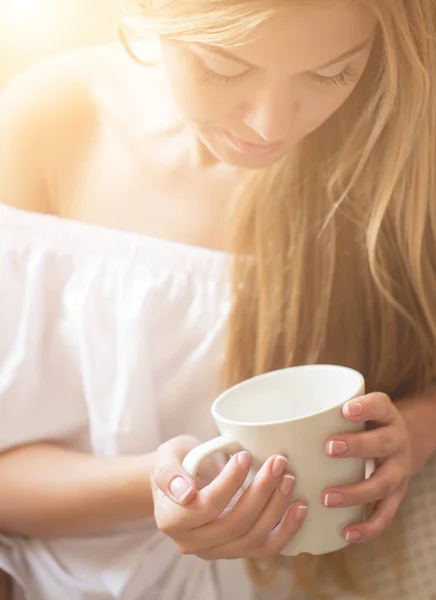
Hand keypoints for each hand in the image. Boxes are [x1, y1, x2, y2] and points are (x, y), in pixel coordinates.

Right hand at [151, 435, 306, 558]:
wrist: (183, 480)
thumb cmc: (177, 462)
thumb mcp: (167, 456)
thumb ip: (168, 472)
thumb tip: (185, 493)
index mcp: (171, 520)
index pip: (205, 507)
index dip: (229, 483)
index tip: (244, 456)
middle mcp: (192, 543)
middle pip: (234, 524)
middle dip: (261, 492)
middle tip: (277, 462)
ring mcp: (216, 550)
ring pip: (252, 538)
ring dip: (276, 509)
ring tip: (289, 479)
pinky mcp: (236, 549)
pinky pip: (264, 548)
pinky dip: (286, 531)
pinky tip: (300, 509)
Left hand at [323, 392, 411, 542]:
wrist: (399, 441)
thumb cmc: (361, 423)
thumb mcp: (353, 409)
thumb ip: (322, 410)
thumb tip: (261, 417)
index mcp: (384, 415)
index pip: (380, 406)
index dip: (366, 408)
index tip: (345, 410)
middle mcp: (396, 441)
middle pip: (382, 443)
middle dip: (357, 446)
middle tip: (329, 448)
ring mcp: (399, 469)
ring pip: (384, 482)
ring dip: (356, 491)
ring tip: (327, 497)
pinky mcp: (396, 495)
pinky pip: (386, 514)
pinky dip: (368, 526)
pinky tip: (347, 532)